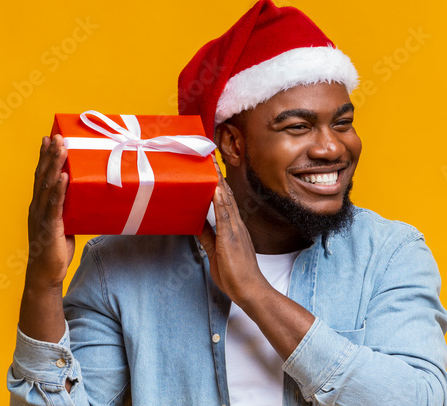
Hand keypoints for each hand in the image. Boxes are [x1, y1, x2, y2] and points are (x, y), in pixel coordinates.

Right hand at [25, 135, 75, 288]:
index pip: (41, 176)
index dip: (44, 157)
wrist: (46, 274)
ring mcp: (42, 216)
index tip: (49, 138)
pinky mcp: (50, 227)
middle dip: (50, 154)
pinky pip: (55, 205)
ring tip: (62, 149)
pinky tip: (64, 177)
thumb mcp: (65, 224)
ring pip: (48, 186)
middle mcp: (37, 207)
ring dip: (55, 166)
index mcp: (39, 205)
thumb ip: (70, 209)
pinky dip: (59, 189)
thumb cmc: (56, 249)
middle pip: (42, 175)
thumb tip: (85, 197)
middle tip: (56, 136)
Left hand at [197, 156, 269, 303]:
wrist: (249, 289)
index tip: (211, 168)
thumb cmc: (235, 274)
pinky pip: (225, 215)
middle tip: (210, 158)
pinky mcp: (231, 237)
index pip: (224, 200)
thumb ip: (208, 236)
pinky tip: (216, 188)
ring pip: (226, 200)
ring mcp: (235, 229)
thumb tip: (198, 223)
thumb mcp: (215, 251)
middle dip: (218, 176)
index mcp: (233, 227)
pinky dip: (220, 200)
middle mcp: (236, 224)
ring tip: (211, 165)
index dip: (218, 184)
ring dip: (218, 182)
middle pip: (226, 195)